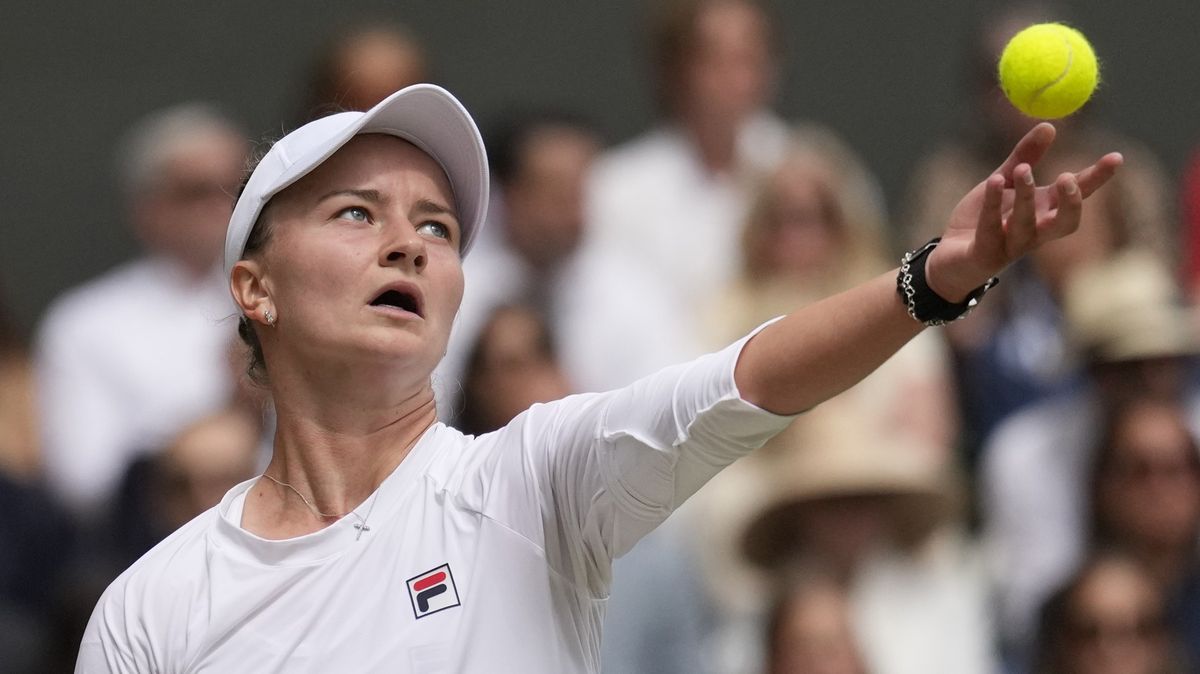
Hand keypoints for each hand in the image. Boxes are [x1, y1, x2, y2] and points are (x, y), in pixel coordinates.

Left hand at [925, 123, 1123, 301]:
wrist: (949, 257)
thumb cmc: (982, 219)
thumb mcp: (1003, 180)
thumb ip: (1025, 156)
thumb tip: (1049, 126)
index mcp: (1044, 211)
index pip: (1078, 195)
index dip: (1097, 178)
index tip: (1115, 157)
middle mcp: (1035, 232)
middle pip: (1065, 222)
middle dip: (1071, 202)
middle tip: (1066, 177)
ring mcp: (1011, 246)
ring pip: (1026, 225)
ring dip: (1027, 196)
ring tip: (1022, 169)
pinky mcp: (985, 254)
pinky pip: (990, 229)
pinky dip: (992, 204)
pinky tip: (994, 181)